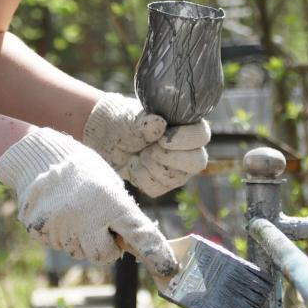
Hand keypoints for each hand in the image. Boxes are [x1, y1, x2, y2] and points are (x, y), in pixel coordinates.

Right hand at [0, 127, 178, 276]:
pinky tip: (61, 214)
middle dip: (107, 248)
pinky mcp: (40, 231)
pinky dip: (63, 235)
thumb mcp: (110, 185)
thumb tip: (135, 246)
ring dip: (82, 240)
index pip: (139, 234)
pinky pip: (59, 245)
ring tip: (76, 212)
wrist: (42, 158)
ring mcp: (60, 225)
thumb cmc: (85, 172)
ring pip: (79, 252)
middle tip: (102, 228)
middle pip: (104, 256)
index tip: (168, 269)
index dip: (156, 254)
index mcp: (110, 201)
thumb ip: (122, 214)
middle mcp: (86, 216)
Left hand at [83, 93, 210, 197]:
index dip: (183, 139)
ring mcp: (178, 168)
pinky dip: (140, 177)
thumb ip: (146, 123)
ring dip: (150, 166)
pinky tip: (135, 164)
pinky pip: (157, 188)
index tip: (161, 139)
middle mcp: (188, 148)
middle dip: (167, 158)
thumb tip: (160, 125)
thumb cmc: (124, 122)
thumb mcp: (131, 119)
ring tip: (138, 153)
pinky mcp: (163, 183)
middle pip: (197, 162)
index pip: (201, 135)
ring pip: (175, 178)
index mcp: (186, 125)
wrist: (106, 139)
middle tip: (148, 150)